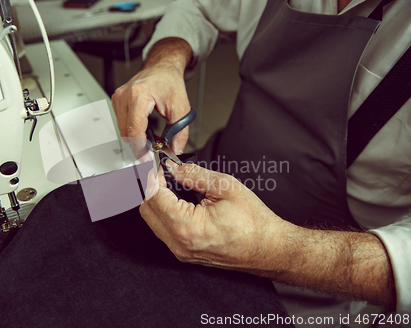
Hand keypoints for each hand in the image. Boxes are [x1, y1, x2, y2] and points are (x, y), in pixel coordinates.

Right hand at [112, 38, 191, 154]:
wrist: (162, 67)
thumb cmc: (169, 81)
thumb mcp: (181, 108)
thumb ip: (179, 133)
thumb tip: (174, 150)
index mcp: (139, 95)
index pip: (134, 130)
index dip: (140, 149)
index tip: (147, 159)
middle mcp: (125, 96)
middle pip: (126, 133)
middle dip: (139, 146)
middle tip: (153, 152)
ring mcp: (118, 98)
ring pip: (123, 130)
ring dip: (136, 139)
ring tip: (152, 139)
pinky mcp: (117, 101)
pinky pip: (122, 123)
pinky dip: (133, 131)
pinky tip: (144, 130)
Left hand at [140, 161, 289, 271]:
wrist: (268, 248)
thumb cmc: (254, 222)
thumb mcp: (226, 187)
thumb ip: (194, 175)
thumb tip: (173, 167)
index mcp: (186, 227)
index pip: (154, 196)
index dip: (153, 175)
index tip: (158, 163)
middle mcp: (179, 244)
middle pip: (147, 210)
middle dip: (152, 187)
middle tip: (164, 171)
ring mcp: (180, 251)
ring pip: (153, 221)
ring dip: (157, 200)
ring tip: (172, 183)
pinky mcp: (185, 253)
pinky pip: (163, 230)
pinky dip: (165, 212)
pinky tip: (177, 199)